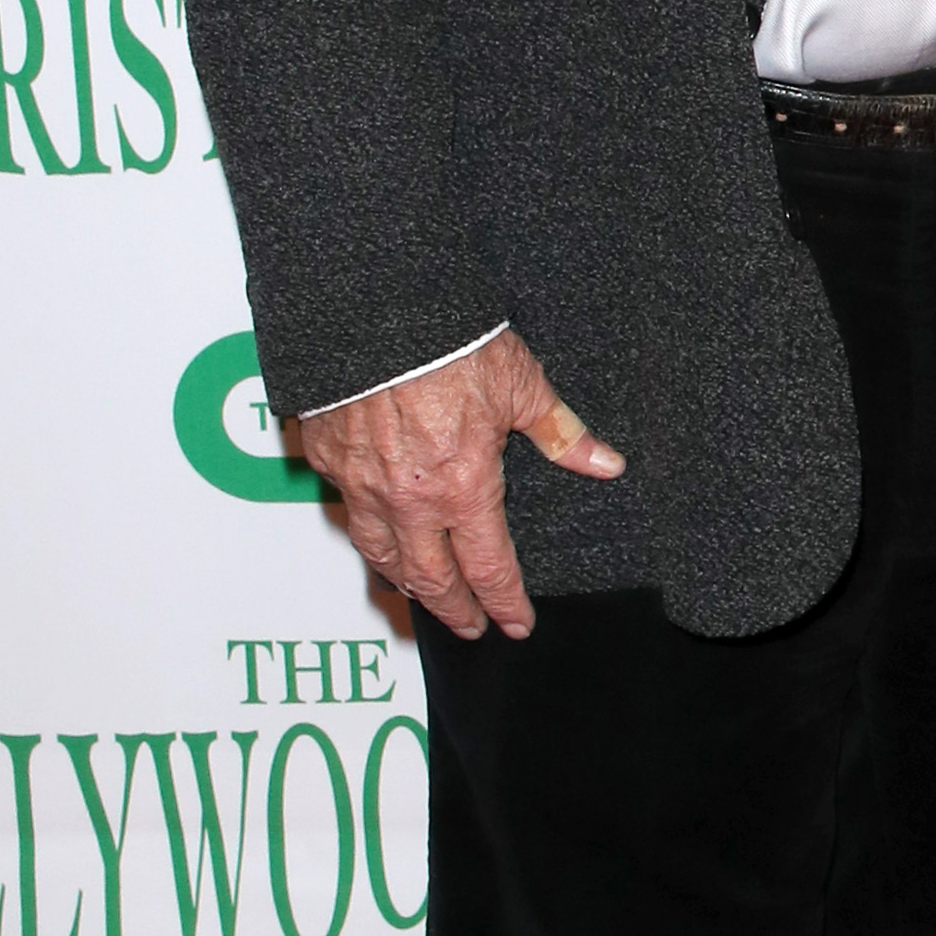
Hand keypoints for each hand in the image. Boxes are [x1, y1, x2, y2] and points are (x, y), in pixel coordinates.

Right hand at [297, 330, 622, 642]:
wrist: (373, 308)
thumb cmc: (450, 341)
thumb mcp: (521, 384)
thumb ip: (560, 433)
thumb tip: (606, 464)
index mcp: (463, 487)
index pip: (489, 569)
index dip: (505, 603)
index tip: (516, 624)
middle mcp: (409, 500)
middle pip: (430, 580)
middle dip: (454, 610)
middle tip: (471, 627)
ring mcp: (363, 485)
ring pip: (380, 555)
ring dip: (405, 583)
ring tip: (422, 595)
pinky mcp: (329, 460)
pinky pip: (347, 513)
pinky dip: (367, 536)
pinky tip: (377, 537)